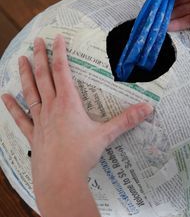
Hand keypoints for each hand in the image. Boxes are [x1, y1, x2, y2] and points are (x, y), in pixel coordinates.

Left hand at [1, 35, 152, 211]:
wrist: (60, 178)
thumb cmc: (81, 155)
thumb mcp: (106, 135)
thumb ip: (126, 120)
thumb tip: (148, 108)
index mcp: (68, 103)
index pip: (62, 71)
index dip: (59, 52)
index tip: (56, 37)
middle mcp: (52, 107)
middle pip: (44, 76)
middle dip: (40, 57)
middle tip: (36, 41)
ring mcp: (40, 120)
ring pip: (31, 91)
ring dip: (25, 75)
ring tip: (20, 59)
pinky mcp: (33, 134)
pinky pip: (21, 117)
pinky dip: (13, 107)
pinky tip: (4, 96)